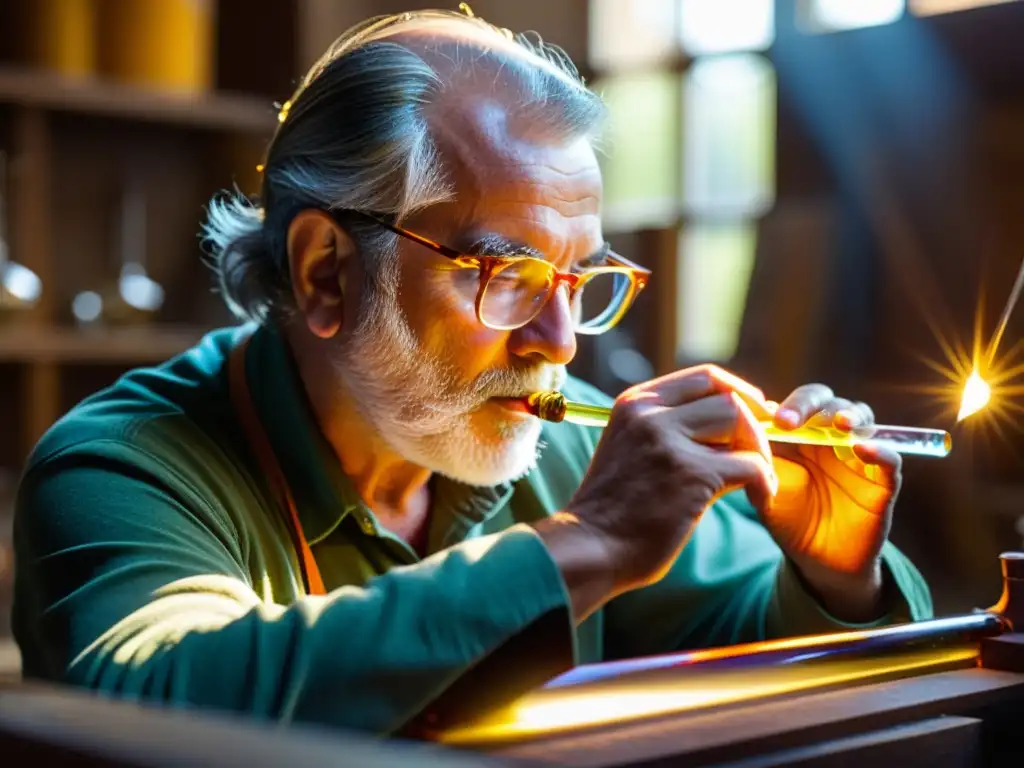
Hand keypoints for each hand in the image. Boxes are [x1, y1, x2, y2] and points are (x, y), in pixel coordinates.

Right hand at [535, 365, 777, 620]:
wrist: (590, 548)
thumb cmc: (613, 509)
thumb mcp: (630, 448)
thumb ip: (663, 428)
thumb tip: (724, 420)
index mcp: (635, 403)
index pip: (704, 377)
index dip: (738, 393)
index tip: (755, 415)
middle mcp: (650, 413)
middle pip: (727, 397)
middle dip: (754, 424)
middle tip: (762, 452)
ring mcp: (669, 441)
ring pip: (740, 424)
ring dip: (759, 452)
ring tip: (759, 480)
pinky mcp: (691, 475)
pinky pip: (750, 465)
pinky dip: (763, 482)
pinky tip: (760, 498)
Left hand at [765, 384, 900, 620]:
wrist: (818, 561)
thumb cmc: (788, 519)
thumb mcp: (764, 492)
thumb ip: (755, 465)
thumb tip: (743, 431)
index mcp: (802, 435)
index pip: (799, 403)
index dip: (785, 405)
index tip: (767, 418)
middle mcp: (831, 438)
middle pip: (828, 402)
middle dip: (810, 404)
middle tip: (790, 419)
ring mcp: (859, 457)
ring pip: (862, 419)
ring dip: (850, 415)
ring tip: (838, 423)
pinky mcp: (883, 482)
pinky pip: (890, 459)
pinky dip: (881, 450)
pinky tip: (863, 449)